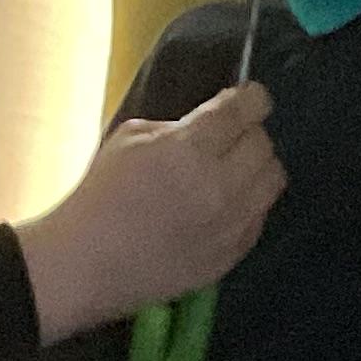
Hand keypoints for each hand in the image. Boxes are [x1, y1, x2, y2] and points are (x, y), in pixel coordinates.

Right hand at [13, 82, 280, 346]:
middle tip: (229, 138)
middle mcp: (219, 185)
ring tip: (233, 170)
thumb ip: (175, 126)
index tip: (250, 97)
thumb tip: (208, 125)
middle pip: (263, 143)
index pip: (243, 111)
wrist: (87, 264)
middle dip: (248, 132)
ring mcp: (230, 225)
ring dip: (256, 167)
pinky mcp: (232, 255)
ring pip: (273, 179)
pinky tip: (224, 205)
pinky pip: (261, 216)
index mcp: (188, 149)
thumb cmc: (100, 195)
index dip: (252, 98)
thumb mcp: (129, 138)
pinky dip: (249, 203)